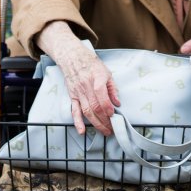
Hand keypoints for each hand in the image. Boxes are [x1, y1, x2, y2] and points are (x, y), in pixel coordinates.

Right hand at [36, 21, 119, 135]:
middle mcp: (86, 86)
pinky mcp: (72, 97)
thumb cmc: (91, 65)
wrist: (72, 58)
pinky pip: (74, 111)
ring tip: (104, 131)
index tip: (113, 114)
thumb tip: (117, 103)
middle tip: (112, 129)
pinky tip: (82, 131)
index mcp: (96, 78)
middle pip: (95, 107)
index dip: (107, 106)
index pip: (101, 94)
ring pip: (87, 111)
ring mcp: (78, 93)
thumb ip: (112, 88)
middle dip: (104, 120)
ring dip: (96, 123)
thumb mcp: (106, 72)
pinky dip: (78, 122)